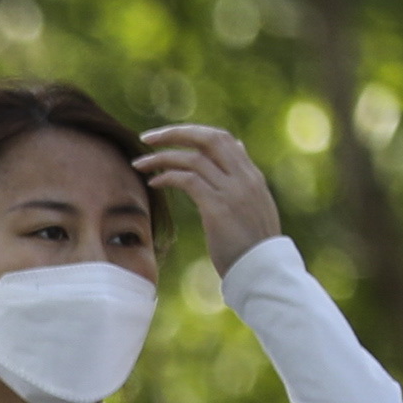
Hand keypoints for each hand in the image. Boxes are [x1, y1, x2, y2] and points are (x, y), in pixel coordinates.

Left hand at [138, 123, 279, 271]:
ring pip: (194, 158)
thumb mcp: (254, 202)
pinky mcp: (218, 208)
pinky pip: (188, 180)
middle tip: (147, 137)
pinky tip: (153, 183)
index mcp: (251, 175)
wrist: (263, 271)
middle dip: (174, 133)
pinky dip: (167, 177)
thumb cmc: (252, 243)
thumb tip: (238, 147)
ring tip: (138, 164)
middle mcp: (244, 178)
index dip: (193, 132)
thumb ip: (242, 176)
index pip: (222, 138)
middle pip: (208, 138)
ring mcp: (232, 191)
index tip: (168, 135)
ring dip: (161, 157)